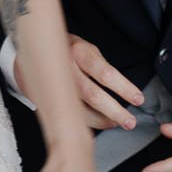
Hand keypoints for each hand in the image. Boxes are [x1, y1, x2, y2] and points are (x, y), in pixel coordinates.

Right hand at [18, 33, 143, 131]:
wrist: (33, 49)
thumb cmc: (67, 49)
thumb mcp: (86, 48)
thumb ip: (101, 67)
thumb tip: (124, 90)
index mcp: (79, 52)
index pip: (105, 73)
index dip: (124, 88)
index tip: (138, 99)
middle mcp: (66, 68)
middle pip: (93, 95)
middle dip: (114, 111)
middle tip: (130, 122)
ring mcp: (55, 84)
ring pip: (80, 109)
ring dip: (102, 120)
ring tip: (117, 123)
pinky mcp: (47, 96)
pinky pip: (70, 113)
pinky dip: (87, 121)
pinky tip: (100, 122)